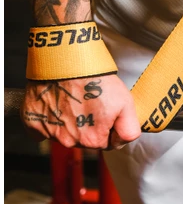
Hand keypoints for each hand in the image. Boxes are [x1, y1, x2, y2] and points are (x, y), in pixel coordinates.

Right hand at [21, 74, 140, 149]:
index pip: (105, 142)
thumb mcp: (126, 102)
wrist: (67, 61)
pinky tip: (55, 102)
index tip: (105, 109)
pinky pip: (41, 125)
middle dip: (88, 123)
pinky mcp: (33, 120)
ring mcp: (49, 132)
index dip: (109, 125)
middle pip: (83, 138)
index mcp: (93, 140)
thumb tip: (123, 141)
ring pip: (63, 131)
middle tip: (89, 101)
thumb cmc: (95, 79)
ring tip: (73, 98)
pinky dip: (48, 116)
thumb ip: (129, 129)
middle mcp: (69, 141)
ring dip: (68, 119)